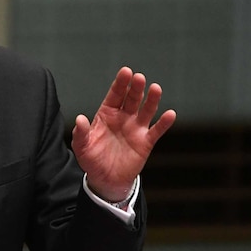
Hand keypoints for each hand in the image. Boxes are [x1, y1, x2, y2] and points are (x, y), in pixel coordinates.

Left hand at [71, 67, 175, 201]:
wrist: (105, 179)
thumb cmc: (92, 159)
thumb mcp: (81, 147)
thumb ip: (80, 133)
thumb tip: (80, 119)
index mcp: (107, 114)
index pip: (115, 95)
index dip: (120, 84)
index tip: (126, 71)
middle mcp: (123, 117)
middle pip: (131, 99)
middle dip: (136, 88)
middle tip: (139, 78)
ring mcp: (136, 128)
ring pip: (146, 110)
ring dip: (152, 100)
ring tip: (156, 88)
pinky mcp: (145, 142)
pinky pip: (157, 130)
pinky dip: (164, 123)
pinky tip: (170, 114)